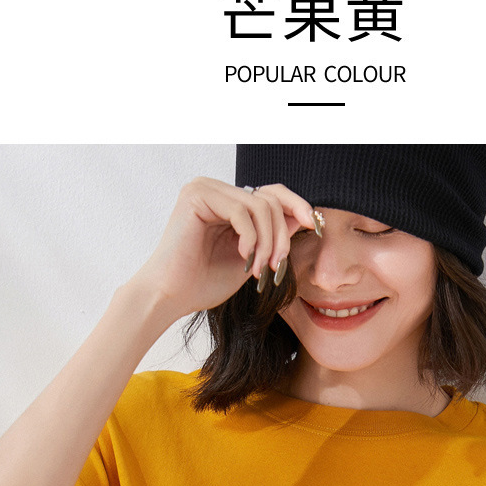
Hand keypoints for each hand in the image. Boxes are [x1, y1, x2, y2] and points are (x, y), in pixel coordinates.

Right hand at [126, 177, 317, 317]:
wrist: (171, 296)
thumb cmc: (204, 283)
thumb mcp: (251, 257)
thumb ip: (272, 236)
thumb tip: (302, 216)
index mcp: (227, 201)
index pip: (271, 193)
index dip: (296, 206)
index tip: (314, 227)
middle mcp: (215, 189)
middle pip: (269, 199)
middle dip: (281, 236)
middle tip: (276, 267)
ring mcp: (205, 188)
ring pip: (259, 206)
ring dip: (268, 242)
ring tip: (260, 269)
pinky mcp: (196, 195)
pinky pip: (242, 211)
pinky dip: (250, 238)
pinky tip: (243, 258)